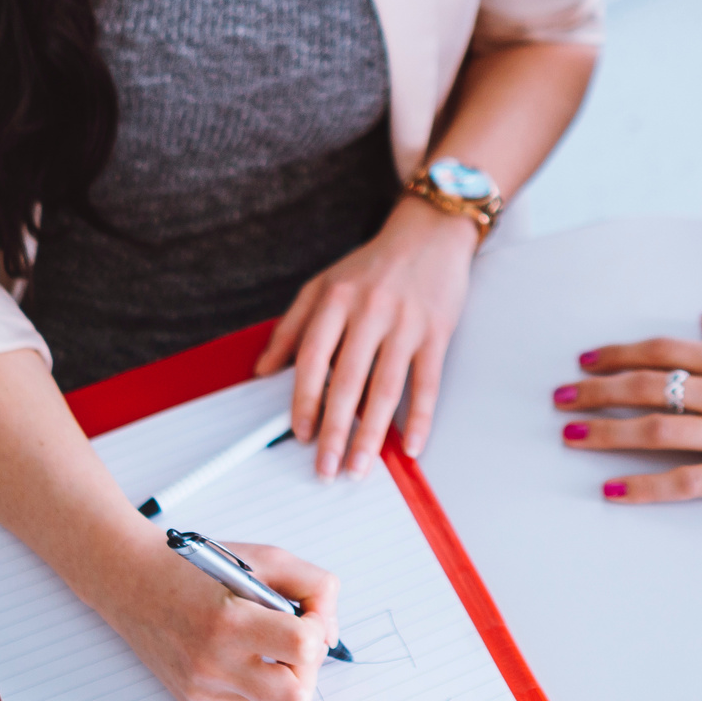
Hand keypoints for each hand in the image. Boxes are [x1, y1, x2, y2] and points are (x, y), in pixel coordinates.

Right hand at [90, 533, 341, 700]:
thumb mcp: (264, 558)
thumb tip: (330, 635)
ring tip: (268, 646)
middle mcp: (213, 664)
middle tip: (292, 641)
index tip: (305, 614)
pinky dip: (260, 685)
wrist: (131, 582)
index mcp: (229, 621)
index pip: (303, 648)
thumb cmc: (197, 567)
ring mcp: (203, 690)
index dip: (316, 629)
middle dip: (307, 670)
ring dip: (286, 679)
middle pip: (297, 700)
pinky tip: (244, 656)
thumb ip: (314, 587)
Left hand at [257, 197, 478, 476]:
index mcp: (336, 300)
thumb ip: (291, 326)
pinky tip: (410, 445)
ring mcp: (406, 323)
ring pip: (385, 388)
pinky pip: (427, 383)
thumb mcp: (324, 285)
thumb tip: (264, 371)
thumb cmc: (374, 264)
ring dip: (371, 435)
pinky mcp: (437, 332)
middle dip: (334, 431)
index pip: (313, 358)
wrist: (430, 232)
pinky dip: (419, 417)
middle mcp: (370, 312)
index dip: (305, 400)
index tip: (301, 434)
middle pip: (347, 381)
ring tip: (359, 468)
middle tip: (325, 468)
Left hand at [554, 314, 701, 503]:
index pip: (665, 351)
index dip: (619, 354)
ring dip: (607, 432)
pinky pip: (688, 481)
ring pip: (657, 429)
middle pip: (647, 386)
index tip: (587, 359)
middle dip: (596, 391)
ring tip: (572, 437)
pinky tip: (613, 492)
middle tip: (559, 399)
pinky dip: (645, 487)